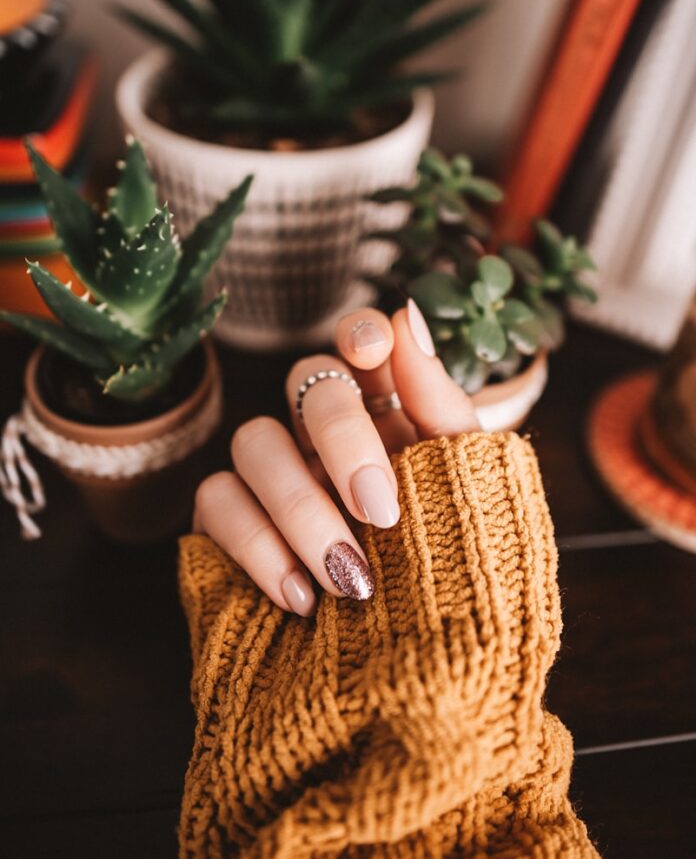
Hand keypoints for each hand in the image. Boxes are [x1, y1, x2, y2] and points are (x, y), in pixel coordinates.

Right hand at [193, 300, 479, 615]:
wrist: (427, 665)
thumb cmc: (455, 563)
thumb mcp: (465, 484)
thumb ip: (439, 404)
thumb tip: (406, 313)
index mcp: (387, 411)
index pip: (359, 342)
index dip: (359, 333)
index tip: (372, 354)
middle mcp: (323, 432)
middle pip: (306, 383)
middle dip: (341, 438)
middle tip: (379, 511)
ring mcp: (273, 475)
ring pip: (252, 440)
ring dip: (300, 506)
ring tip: (348, 580)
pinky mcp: (229, 522)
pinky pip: (216, 502)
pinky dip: (258, 547)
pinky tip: (303, 598)